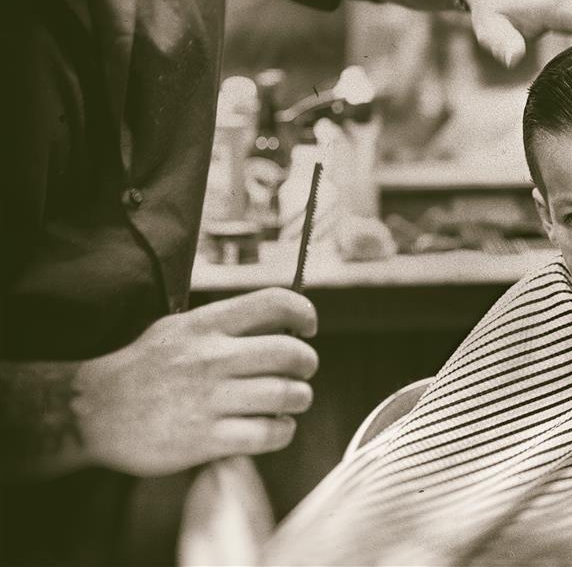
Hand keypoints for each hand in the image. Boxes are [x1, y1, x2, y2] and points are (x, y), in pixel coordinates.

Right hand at [72, 288, 318, 476]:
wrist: (94, 412)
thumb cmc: (144, 367)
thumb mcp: (179, 328)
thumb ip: (227, 323)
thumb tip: (282, 321)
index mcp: (206, 324)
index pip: (274, 303)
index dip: (303, 312)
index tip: (308, 328)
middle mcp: (212, 357)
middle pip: (291, 353)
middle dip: (307, 364)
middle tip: (301, 372)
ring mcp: (210, 399)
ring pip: (287, 394)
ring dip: (299, 398)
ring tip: (290, 401)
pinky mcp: (207, 439)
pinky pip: (269, 433)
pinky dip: (282, 431)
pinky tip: (274, 428)